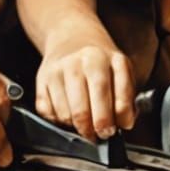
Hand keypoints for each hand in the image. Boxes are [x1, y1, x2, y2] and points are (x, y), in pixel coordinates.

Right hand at [35, 27, 136, 141]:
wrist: (71, 36)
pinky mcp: (42, 79)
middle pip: (86, 110)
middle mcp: (82, 62)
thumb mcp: (122, 70)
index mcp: (109, 60)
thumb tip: (124, 124)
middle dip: (95, 130)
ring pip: (66, 115)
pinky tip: (69, 111)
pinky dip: (59, 121)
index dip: (119, 121)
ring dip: (77, 127)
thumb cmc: (100, 60)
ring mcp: (59, 70)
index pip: (118, 100)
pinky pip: (48, 113)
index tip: (116, 129)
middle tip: (99, 134)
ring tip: (85, 122)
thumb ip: (127, 98)